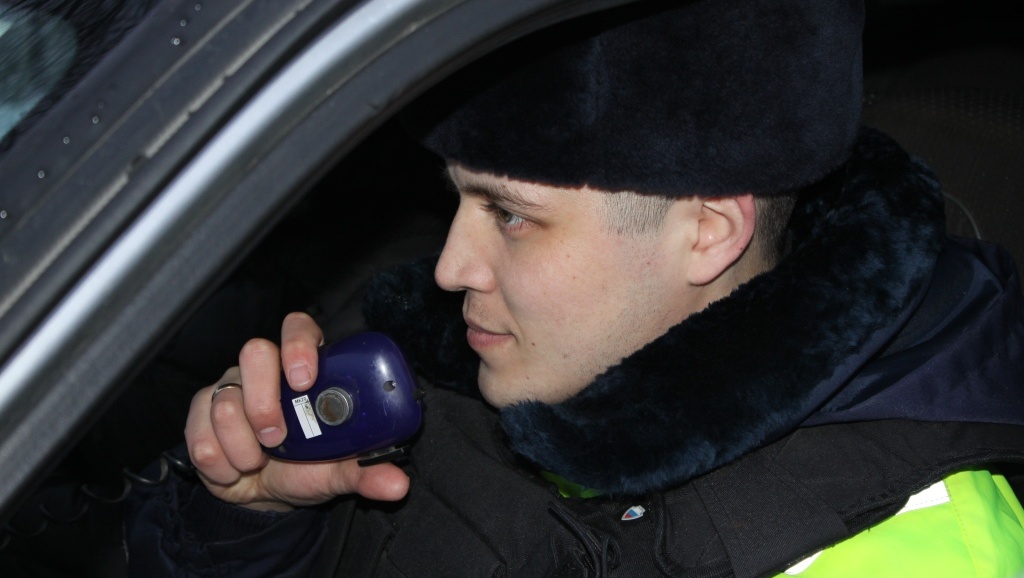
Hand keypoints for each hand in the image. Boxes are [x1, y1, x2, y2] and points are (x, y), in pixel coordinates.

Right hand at [185, 312, 409, 511]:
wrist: (265, 493)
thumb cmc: (307, 467)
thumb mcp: (339, 472)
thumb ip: (366, 472)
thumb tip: (397, 484)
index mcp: (306, 369)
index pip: (299, 329)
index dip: (298, 345)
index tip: (303, 379)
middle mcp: (266, 368)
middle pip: (254, 352)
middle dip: (263, 402)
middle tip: (277, 439)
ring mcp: (231, 386)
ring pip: (224, 400)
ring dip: (242, 445)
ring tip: (258, 463)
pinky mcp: (201, 410)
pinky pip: (199, 432)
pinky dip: (219, 461)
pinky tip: (234, 470)